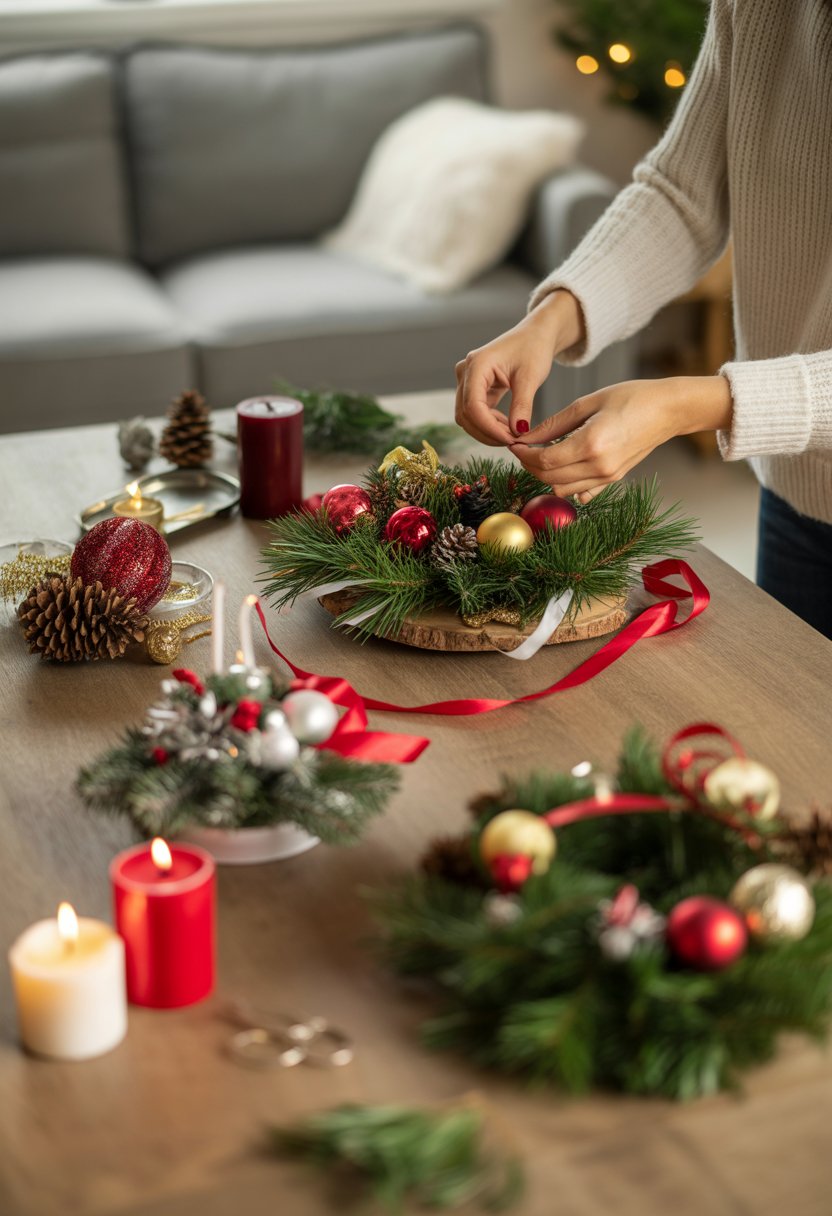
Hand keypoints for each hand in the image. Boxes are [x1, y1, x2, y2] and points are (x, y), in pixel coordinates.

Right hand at [455, 290, 585, 445]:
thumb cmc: (534, 348)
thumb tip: (518, 433)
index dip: (489, 428)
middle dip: (487, 432)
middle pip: (465, 414)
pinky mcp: (474, 388)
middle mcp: (465, 372)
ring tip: (512, 434)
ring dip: (487, 431)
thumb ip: (522, 405)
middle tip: (513, 441)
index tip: (511, 440)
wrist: (535, 335)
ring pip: (467, 417)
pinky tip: (508, 426)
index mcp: (477, 365)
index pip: (473, 406)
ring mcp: (467, 380)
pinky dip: (489, 424)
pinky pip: (475, 413)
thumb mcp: (531, 377)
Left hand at [509, 376, 733, 499]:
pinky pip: (581, 492)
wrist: (668, 410)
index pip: (544, 459)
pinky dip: (565, 483)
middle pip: (549, 477)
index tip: (514, 443)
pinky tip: (562, 466)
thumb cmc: (631, 397)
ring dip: (545, 475)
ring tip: (540, 454)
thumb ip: (554, 423)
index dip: (523, 454)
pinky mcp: (613, 479)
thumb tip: (525, 437)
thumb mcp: (588, 403)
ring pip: (561, 489)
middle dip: (529, 465)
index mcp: (591, 443)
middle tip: (523, 448)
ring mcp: (608, 476)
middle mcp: (599, 466)